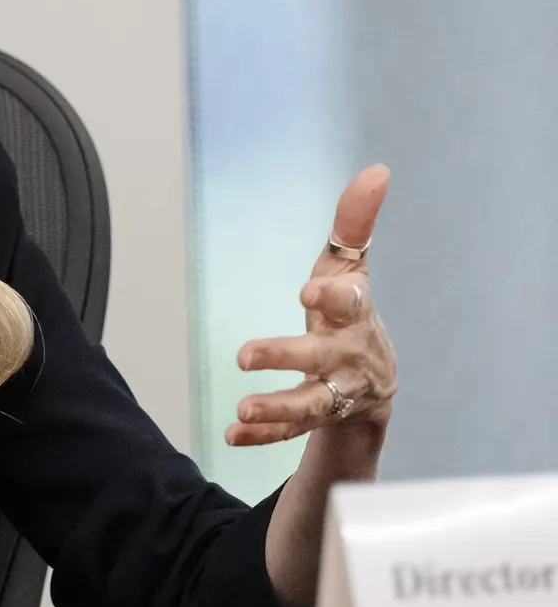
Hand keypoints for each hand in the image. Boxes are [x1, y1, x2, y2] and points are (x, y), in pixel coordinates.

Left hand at [229, 165, 397, 444]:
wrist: (374, 383)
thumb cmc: (350, 313)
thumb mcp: (349, 269)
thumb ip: (354, 223)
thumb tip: (376, 170)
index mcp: (354, 314)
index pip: (349, 302)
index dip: (333, 295)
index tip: (308, 290)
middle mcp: (347, 355)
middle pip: (319, 356)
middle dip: (285, 355)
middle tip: (244, 354)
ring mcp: (335, 391)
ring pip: (310, 405)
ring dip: (276, 408)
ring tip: (243, 409)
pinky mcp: (316, 420)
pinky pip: (290, 433)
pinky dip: (263, 436)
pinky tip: (231, 435)